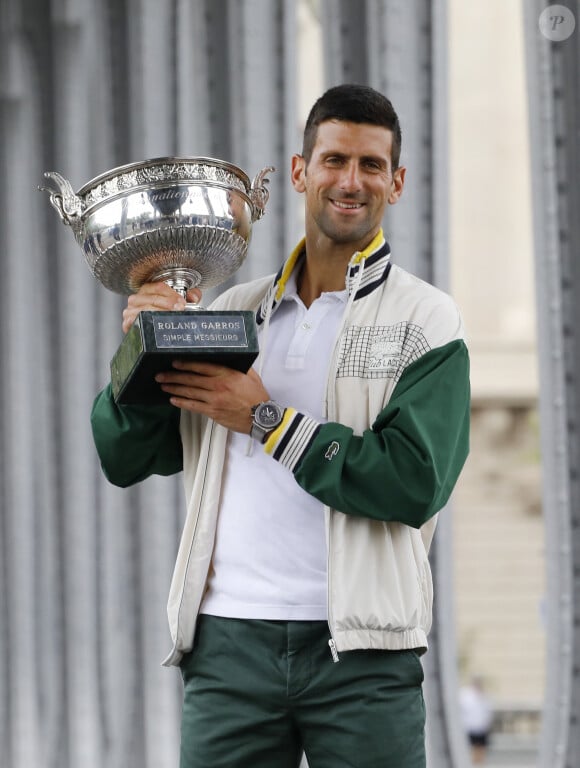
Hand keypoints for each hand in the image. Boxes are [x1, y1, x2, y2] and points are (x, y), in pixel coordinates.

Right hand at [122, 282, 202, 333]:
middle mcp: (137, 298)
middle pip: (153, 298)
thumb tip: (194, 296)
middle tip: (179, 309)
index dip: (172, 294)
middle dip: (168, 303)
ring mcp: (131, 310)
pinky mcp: (127, 323)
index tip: (182, 302)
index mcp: (148, 290)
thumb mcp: (176, 302)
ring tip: (169, 316)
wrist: (147, 332)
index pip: (159, 286)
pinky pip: (136, 321)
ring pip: (144, 309)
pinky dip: (146, 321)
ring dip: (159, 312)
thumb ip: (189, 296)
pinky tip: (156, 324)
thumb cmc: (161, 313)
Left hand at [155, 361, 269, 433]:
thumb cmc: (257, 397)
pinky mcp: (213, 412)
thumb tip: (229, 358)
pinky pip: (193, 406)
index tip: (175, 362)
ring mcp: (214, 399)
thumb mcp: (251, 376)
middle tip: (161, 375)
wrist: (261, 417)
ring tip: (163, 386)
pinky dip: (182, 403)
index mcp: (227, 374)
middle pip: (191, 379)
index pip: (202, 367)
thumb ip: (238, 366)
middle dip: (174, 376)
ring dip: (174, 388)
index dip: (186, 364)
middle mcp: (218, 386)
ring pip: (189, 392)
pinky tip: (173, 400)